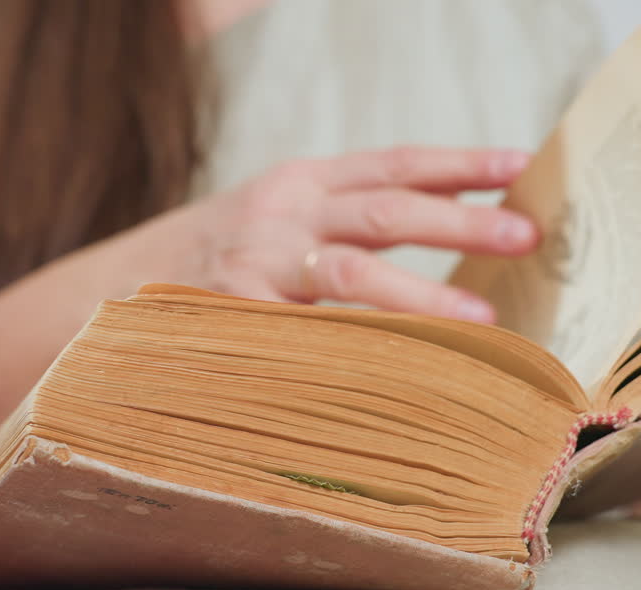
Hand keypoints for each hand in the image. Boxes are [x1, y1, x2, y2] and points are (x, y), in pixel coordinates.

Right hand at [124, 146, 538, 320]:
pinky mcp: (234, 319)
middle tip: (526, 234)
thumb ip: (349, 224)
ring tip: (481, 320)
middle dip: (460, 222)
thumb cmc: (220, 259)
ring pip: (352, 274)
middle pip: (385, 211)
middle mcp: (281, 215)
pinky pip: (311, 340)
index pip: (394, 163)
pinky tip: (406, 375)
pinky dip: (361, 355)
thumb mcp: (281, 219)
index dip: (459, 163)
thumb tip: (447, 235)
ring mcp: (256, 267)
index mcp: (302, 183)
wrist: (114, 289)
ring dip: (422, 295)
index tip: (520, 167)